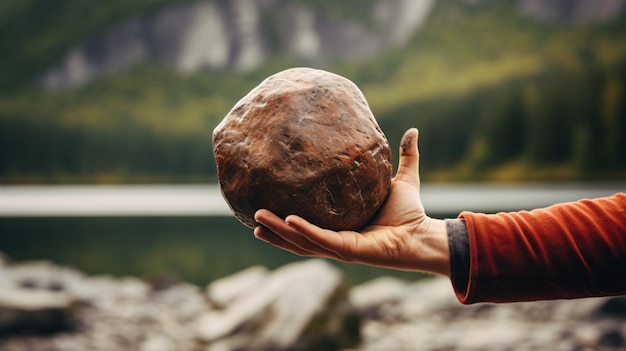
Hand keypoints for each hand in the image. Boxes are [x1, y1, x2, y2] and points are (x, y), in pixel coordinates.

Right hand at [254, 128, 449, 275]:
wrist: (423, 235)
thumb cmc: (411, 214)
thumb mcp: (403, 180)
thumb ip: (405, 157)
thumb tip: (412, 130)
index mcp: (340, 228)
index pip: (307, 226)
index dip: (286, 220)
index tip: (267, 207)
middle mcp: (336, 240)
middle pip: (297, 237)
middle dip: (274, 229)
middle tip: (252, 215)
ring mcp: (340, 247)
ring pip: (302, 241)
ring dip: (279, 232)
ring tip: (257, 219)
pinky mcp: (349, 250)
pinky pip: (322, 240)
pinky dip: (304, 231)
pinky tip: (288, 220)